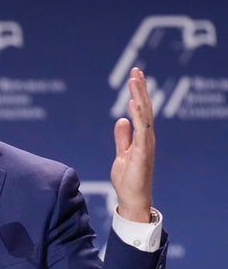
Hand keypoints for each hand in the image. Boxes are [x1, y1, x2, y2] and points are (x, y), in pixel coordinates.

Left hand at [110, 67, 154, 222]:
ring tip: (135, 80)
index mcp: (141, 137)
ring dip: (140, 96)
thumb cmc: (128, 179)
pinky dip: (138, 116)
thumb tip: (121, 120)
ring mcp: (146, 144)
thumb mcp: (121, 154)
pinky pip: (141, 130)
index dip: (138, 93)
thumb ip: (122, 137)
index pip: (141, 111)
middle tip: (136, 70)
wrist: (132, 198)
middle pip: (145, 108)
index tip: (134, 77)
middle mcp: (146, 138)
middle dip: (140, 89)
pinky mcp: (143, 152)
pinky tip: (133, 103)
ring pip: (145, 115)